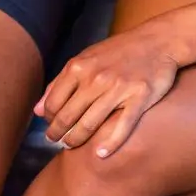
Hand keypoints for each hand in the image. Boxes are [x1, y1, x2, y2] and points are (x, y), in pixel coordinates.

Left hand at [38, 27, 180, 157]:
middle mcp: (95, 78)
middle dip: (57, 133)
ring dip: (77, 139)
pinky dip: (109, 143)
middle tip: (55, 141)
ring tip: (71, 146)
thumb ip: (60, 83)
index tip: (50, 126)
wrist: (158, 41)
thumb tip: (37, 110)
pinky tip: (100, 154)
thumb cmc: (118, 52)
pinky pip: (122, 126)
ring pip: (90, 123)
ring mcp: (118, 88)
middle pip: (68, 115)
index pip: (54, 102)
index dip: (49, 118)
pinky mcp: (140, 98)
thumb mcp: (85, 59)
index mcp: (78, 67)